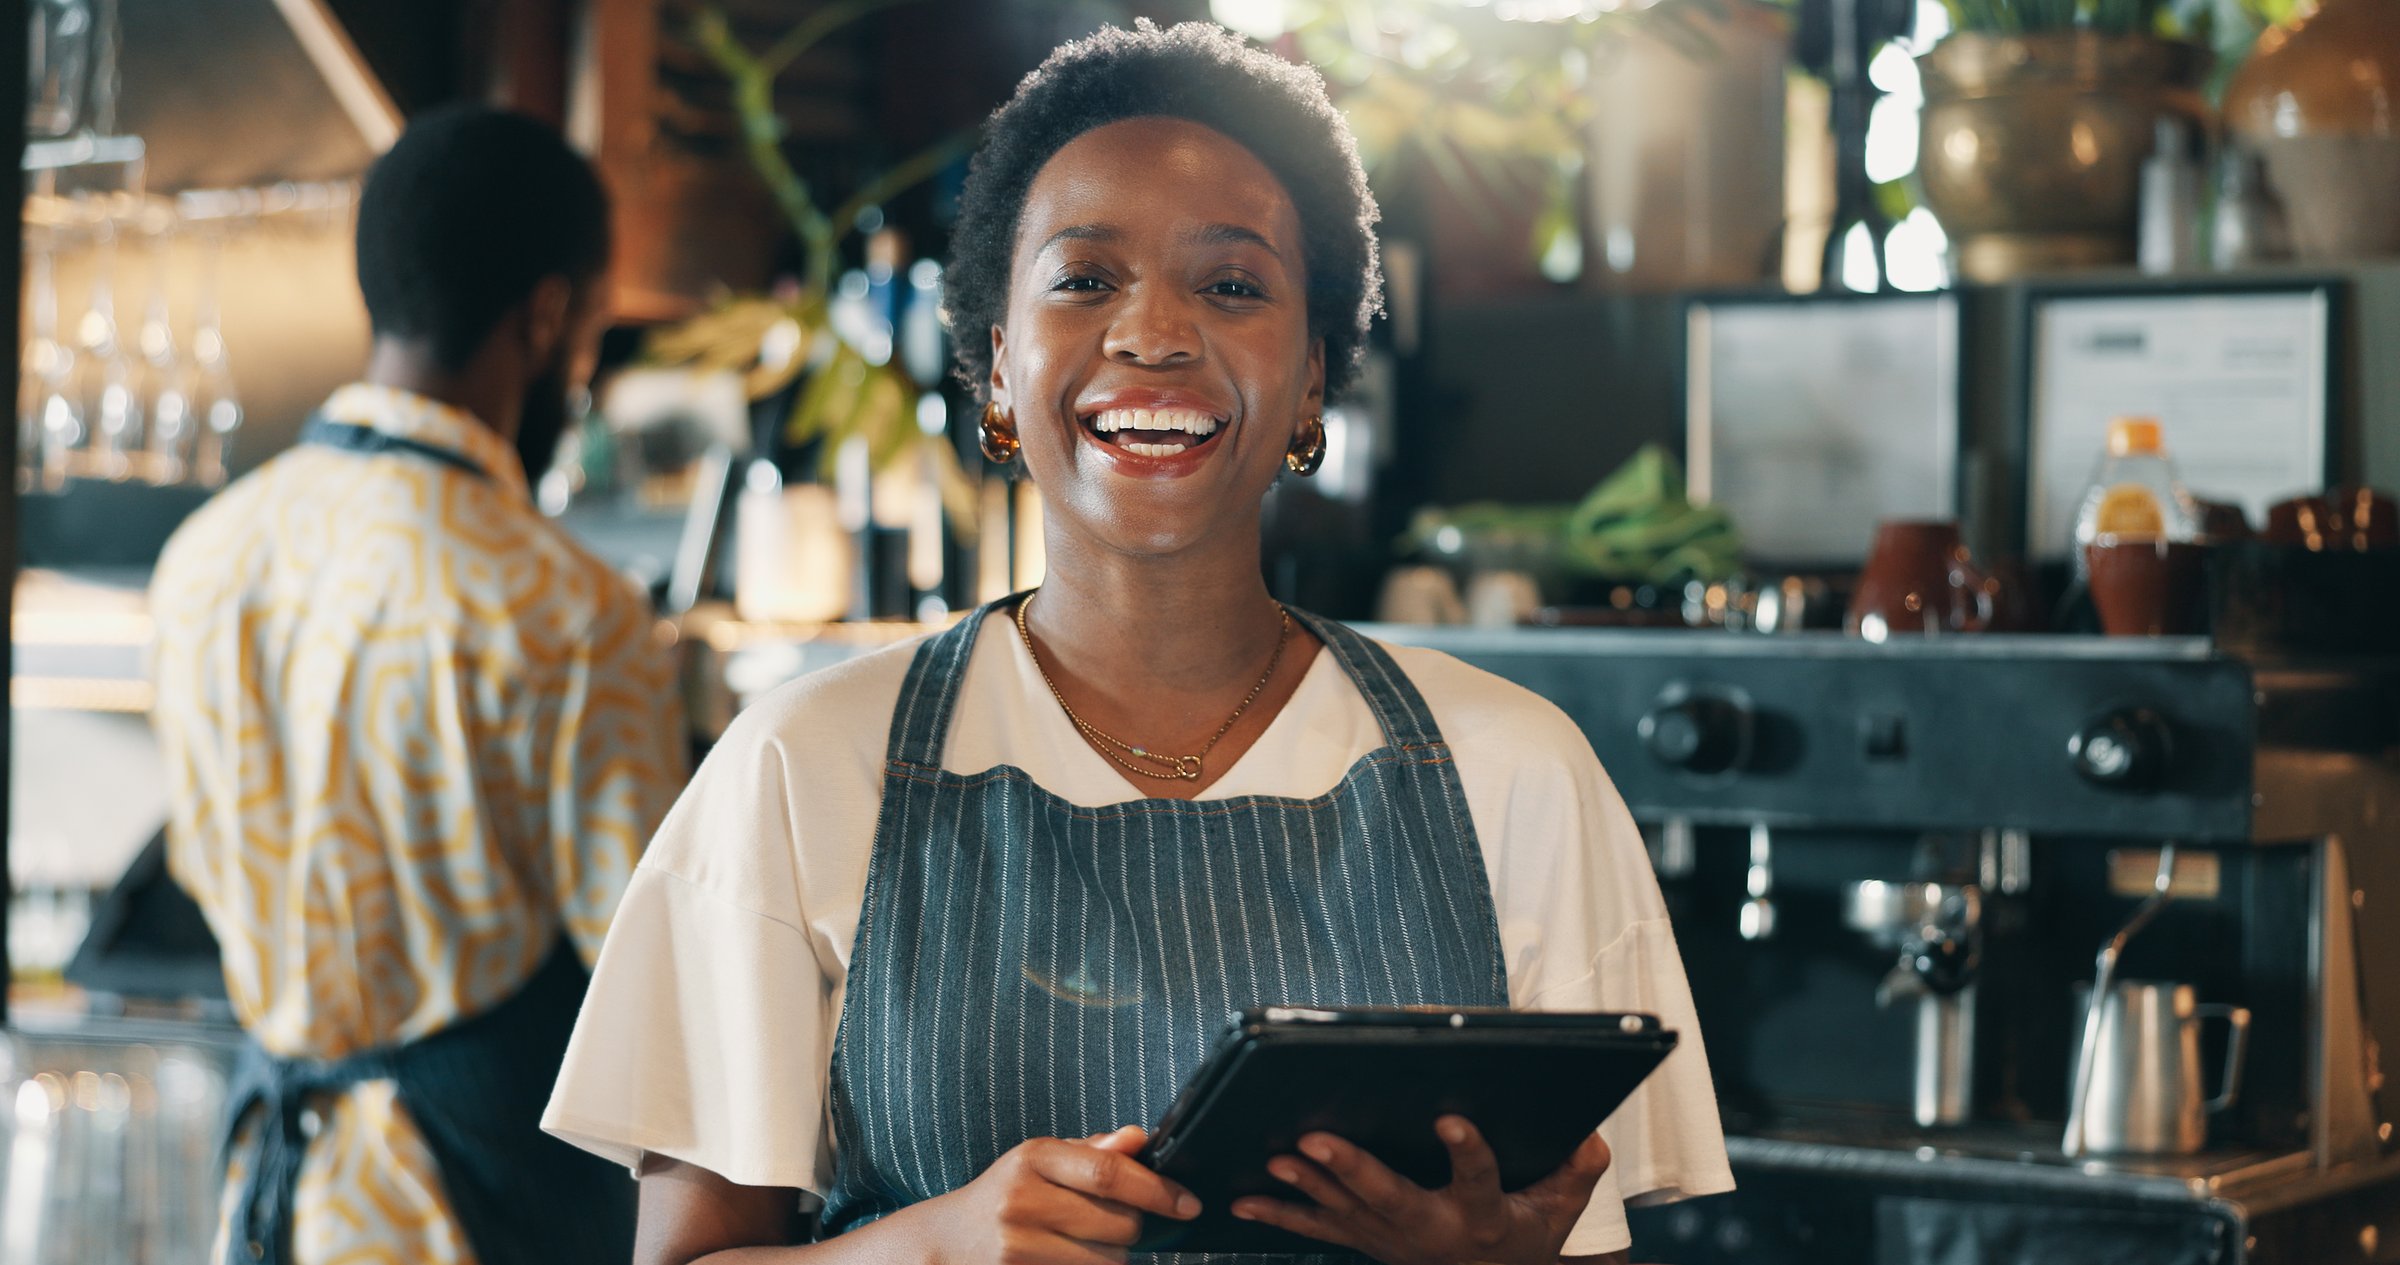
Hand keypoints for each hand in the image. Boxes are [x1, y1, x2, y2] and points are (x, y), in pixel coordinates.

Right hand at [916, 1126, 1200, 1264]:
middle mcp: (1021, 1202)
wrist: (943, 1244)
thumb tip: (1139, 1138)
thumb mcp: (1040, 1162)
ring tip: (1087, 1244)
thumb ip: (1093, 1152)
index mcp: (1033, 1158)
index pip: (1110, 1173)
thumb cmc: (1004, 1197)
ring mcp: (1017, 1248)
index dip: (1158, 1191)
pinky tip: (1071, 1258)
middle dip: (1135, 1228)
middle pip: (1119, 1225)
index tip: (1189, 1204)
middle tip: (1119, 1224)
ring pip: (1108, 1262)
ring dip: (1114, 1257)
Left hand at [1229, 1117, 1610, 1264]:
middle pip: (1389, 1197)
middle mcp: (1430, 1229)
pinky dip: (1278, 1213)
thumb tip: (1591, 1138)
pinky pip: (1316, 1227)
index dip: (1465, 1151)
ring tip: (1275, 1157)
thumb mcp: (1558, 1213)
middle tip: (1317, 1139)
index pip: (1478, 1180)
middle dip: (1351, 1168)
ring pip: (1345, 1210)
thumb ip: (1574, 1174)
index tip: (1449, 1120)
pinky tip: (1242, 1198)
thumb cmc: (1522, 1240)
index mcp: (1482, 1216)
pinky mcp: (1364, 1240)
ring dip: (1307, 1185)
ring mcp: (1390, 1239)